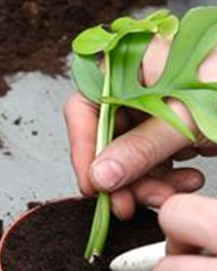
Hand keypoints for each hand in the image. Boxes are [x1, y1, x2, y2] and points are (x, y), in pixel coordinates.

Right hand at [64, 36, 216, 219]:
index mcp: (132, 66)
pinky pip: (151, 162)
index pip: (85, 108)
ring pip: (127, 157)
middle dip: (119, 177)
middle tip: (126, 204)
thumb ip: (140, 147)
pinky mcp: (167, 131)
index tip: (93, 184)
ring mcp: (151, 112)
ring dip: (144, 184)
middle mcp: (136, 88)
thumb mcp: (187, 117)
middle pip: (105, 139)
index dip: (84, 148)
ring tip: (166, 196)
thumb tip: (100, 176)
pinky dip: (164, 179)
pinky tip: (185, 182)